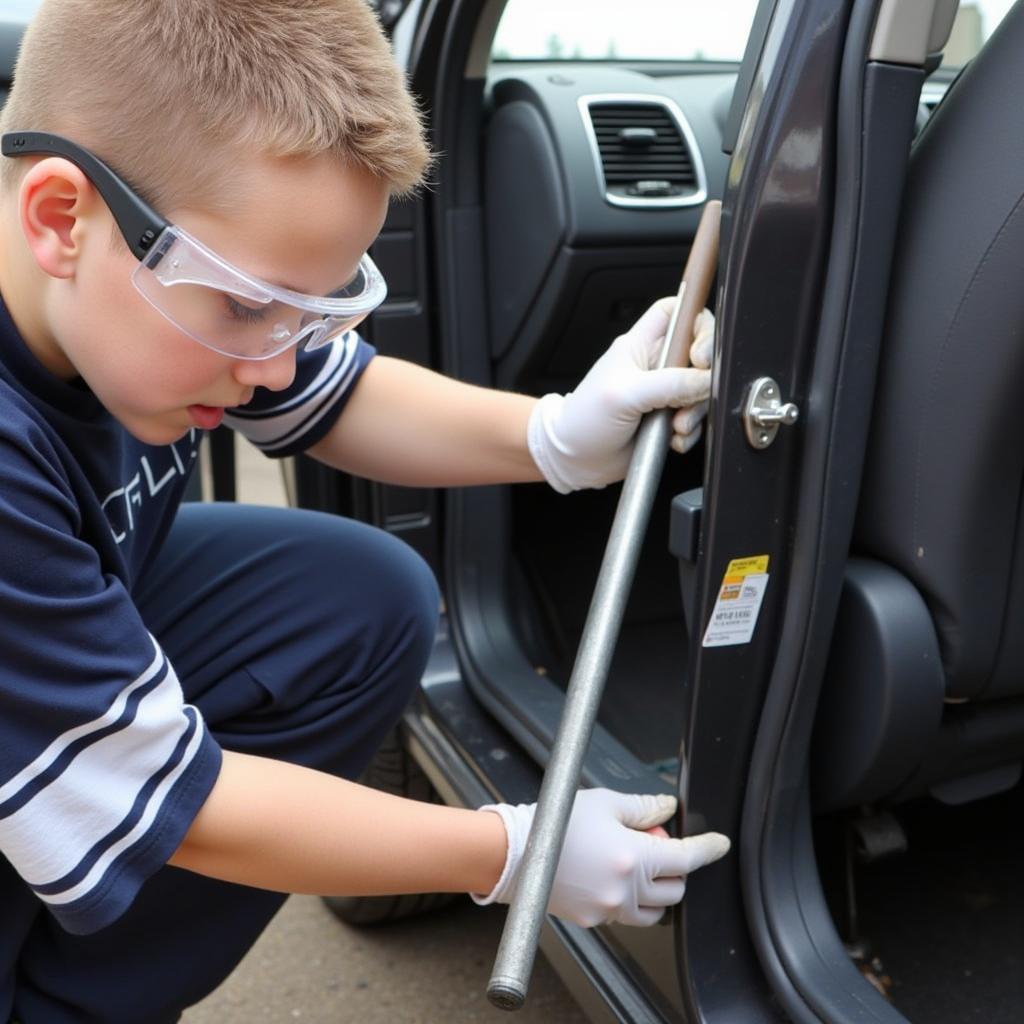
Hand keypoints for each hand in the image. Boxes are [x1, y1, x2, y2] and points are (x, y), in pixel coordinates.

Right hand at [472, 788, 729, 927]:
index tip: (719, 844)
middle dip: (676, 867)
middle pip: (675, 888)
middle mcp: (625, 890)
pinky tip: (611, 876)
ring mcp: (609, 910)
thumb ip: (642, 806)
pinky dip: (629, 900)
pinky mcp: (593, 920)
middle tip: (657, 843)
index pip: (686, 858)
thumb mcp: (604, 802)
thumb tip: (667, 808)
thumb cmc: (555, 821)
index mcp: (633, 858)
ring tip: (635, 864)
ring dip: (656, 889)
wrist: (514, 852)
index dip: (708, 849)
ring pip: (654, 910)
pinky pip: (625, 915)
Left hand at [527, 298, 714, 492]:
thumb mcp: (626, 395)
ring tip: (675, 426)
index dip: (696, 322)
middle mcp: (655, 366)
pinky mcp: (668, 420)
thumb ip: (670, 384)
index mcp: (640, 345)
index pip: (677, 312)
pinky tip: (672, 439)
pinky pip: (695, 420)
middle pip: (700, 353)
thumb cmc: (584, 420)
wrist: (575, 461)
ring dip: (696, 411)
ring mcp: (663, 393)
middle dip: (704, 376)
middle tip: (695, 392)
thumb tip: (707, 380)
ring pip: (701, 391)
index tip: (699, 351)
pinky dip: (690, 432)